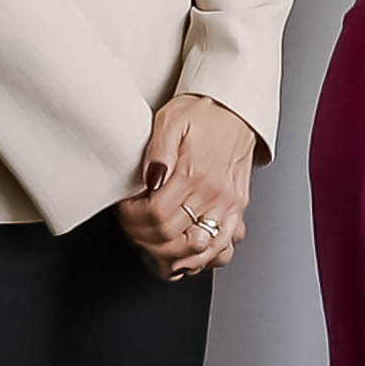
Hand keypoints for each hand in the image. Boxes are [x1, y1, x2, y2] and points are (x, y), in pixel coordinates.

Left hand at [126, 92, 255, 277]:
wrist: (237, 107)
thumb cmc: (203, 112)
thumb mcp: (170, 120)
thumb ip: (157, 151)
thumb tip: (150, 178)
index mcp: (193, 174)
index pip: (157, 216)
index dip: (135, 221)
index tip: (126, 213)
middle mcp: (214, 194)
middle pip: (175, 239)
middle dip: (148, 241)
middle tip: (135, 232)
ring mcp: (228, 204)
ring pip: (202, 251)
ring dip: (175, 258)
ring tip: (157, 253)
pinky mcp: (238, 208)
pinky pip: (225, 246)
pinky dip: (206, 258)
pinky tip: (189, 256)